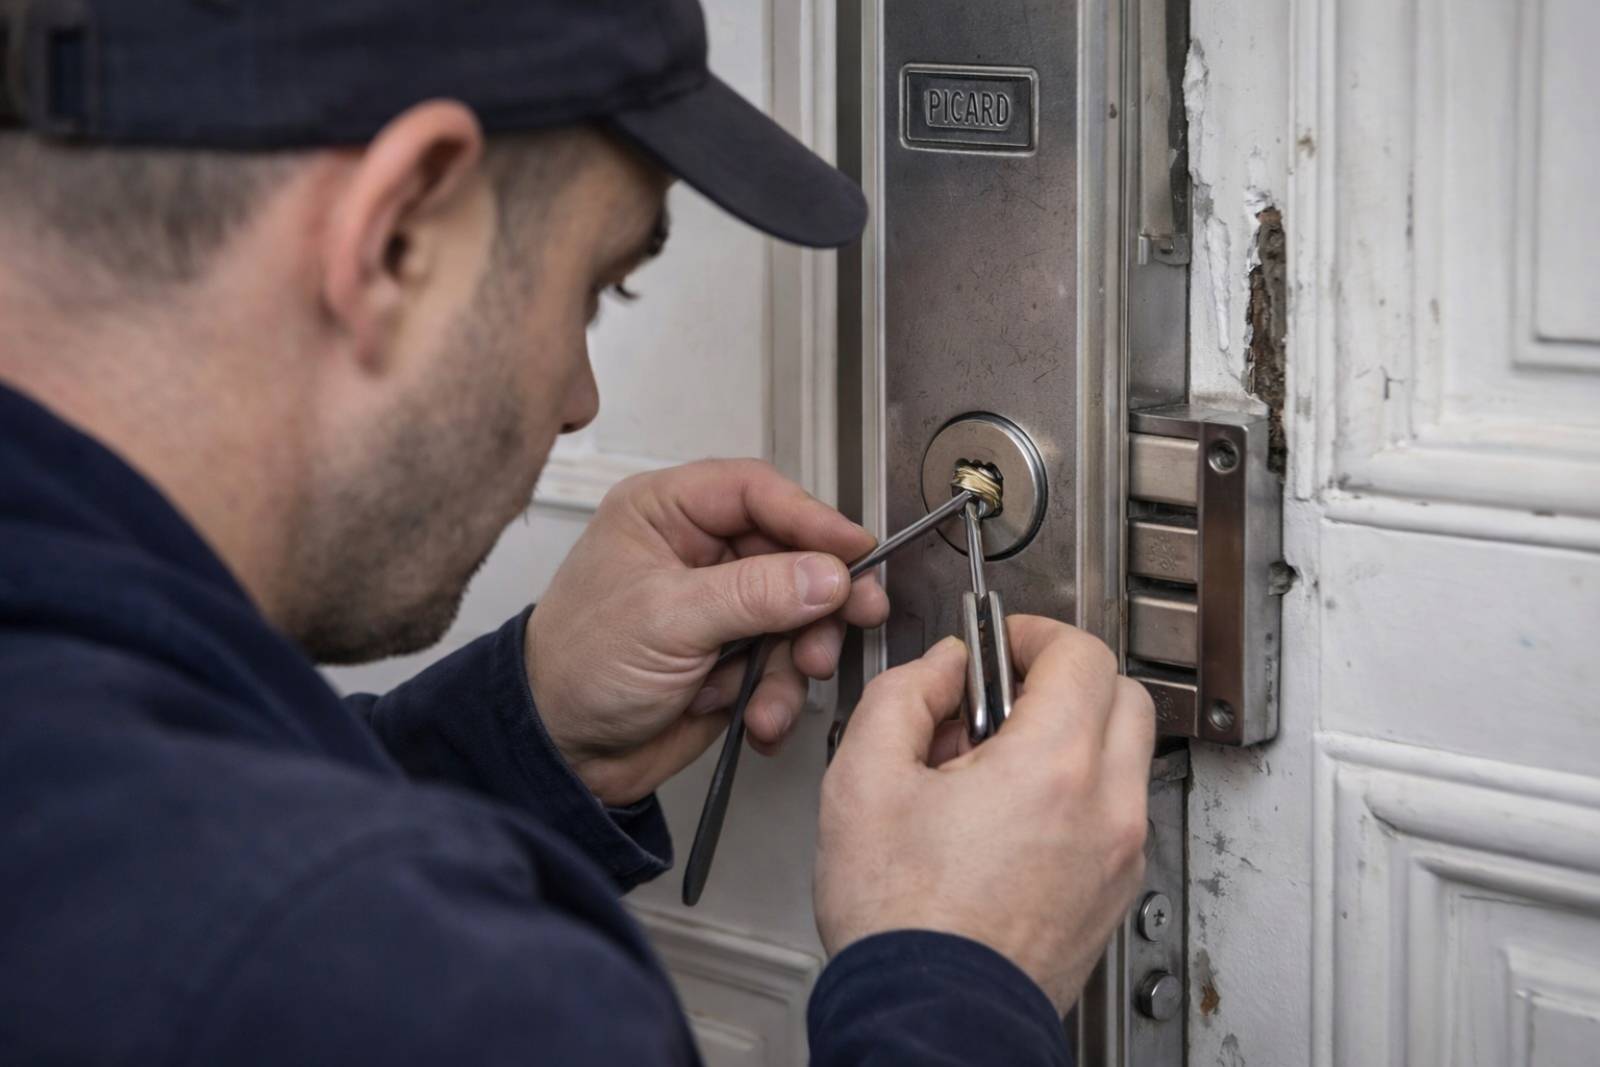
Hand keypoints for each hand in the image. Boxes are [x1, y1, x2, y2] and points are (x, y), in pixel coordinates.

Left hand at [526, 459, 889, 806]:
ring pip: (797, 614)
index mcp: (665, 513)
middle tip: (854, 617)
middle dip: (819, 598)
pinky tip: (758, 716)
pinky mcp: (732, 657)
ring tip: (782, 689)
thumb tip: (825, 574)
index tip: (854, 550)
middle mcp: (696, 552)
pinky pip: (784, 664)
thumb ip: (755, 593)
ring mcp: (718, 607)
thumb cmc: (575, 668)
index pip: (756, 492)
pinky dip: (780, 695)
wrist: (561, 755)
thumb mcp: (668, 619)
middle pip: (791, 553)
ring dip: (799, 658)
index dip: (811, 518)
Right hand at [813, 617, 1153, 1012]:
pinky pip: (1114, 813)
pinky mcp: (1112, 895)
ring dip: (1072, 736)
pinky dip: (1077, 792)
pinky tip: (1008, 817)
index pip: (1081, 654)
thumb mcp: (863, 779)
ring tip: (995, 765)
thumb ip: (903, 696)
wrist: (930, 1017)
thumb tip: (940, 670)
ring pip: (1124, 756)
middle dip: (1064, 679)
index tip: (1001, 644)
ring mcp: (1118, 856)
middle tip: (1005, 693)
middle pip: (1122, 696)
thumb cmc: (901, 921)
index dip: (1034, 634)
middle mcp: (1105, 809)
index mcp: (1053, 767)